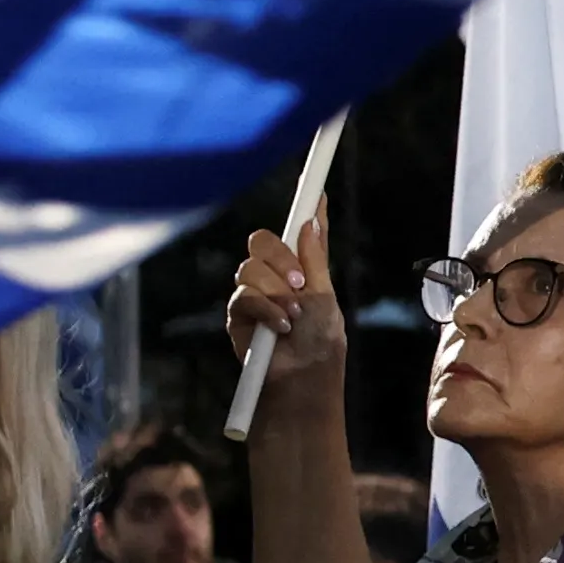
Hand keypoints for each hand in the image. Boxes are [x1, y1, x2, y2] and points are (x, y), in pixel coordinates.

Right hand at [225, 210, 344, 386]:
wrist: (303, 378)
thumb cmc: (319, 342)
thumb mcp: (326, 298)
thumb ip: (315, 260)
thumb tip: (310, 221)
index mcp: (302, 267)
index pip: (300, 231)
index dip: (306, 206)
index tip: (316, 185)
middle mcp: (275, 274)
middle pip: (262, 240)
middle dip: (281, 258)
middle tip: (300, 283)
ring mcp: (254, 292)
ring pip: (250, 268)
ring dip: (276, 292)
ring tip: (294, 315)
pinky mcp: (238, 314)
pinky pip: (243, 296)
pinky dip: (266, 309)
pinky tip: (282, 325)